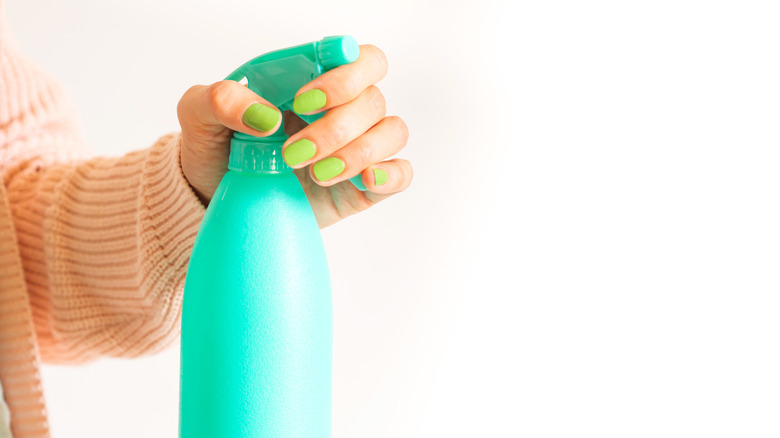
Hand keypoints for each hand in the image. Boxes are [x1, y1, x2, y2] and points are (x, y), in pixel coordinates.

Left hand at [177, 44, 411, 227]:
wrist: (217, 199)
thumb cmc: (216, 148)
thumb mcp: (198, 115)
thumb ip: (220, 100)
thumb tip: (265, 115)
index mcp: (312, 81)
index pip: (357, 58)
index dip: (344, 75)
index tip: (304, 100)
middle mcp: (341, 109)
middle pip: (373, 99)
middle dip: (336, 127)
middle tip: (294, 153)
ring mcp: (356, 147)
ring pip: (392, 132)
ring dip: (358, 153)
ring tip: (317, 174)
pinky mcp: (363, 186)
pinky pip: (400, 173)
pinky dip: (389, 175)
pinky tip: (363, 181)